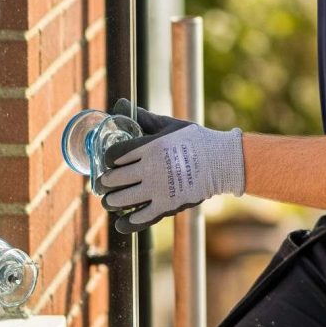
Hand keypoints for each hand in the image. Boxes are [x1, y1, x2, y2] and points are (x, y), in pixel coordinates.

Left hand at [98, 97, 243, 234]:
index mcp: (149, 146)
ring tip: (111, 200)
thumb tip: (119, 104)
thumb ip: (142, 117)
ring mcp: (158, 190)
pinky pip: (138, 219)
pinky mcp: (166, 207)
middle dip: (104, 182)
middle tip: (104, 183)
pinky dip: (125, 223)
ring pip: (120, 200)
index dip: (107, 159)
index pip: (114, 155)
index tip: (110, 161)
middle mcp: (151, 169)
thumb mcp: (168, 125)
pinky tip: (120, 222)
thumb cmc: (194, 141)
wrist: (221, 162)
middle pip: (112, 180)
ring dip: (111, 201)